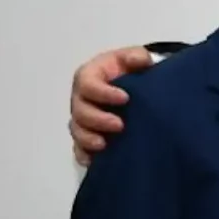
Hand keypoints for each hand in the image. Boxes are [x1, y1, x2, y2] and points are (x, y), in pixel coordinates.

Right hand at [71, 46, 154, 161]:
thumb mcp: (134, 58)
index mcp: (90, 77)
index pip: (88, 84)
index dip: (103, 92)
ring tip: (104, 144)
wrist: (134, 87)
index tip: (125, 98)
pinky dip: (84, 155)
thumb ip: (137, 57)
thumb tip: (141, 60)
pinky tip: (93, 161)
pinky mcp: (87, 136)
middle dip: (97, 119)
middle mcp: (81, 99)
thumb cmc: (129, 71)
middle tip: (120, 125)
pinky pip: (79, 148)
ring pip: (77, 131)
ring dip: (88, 139)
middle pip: (80, 111)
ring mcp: (83, 119)